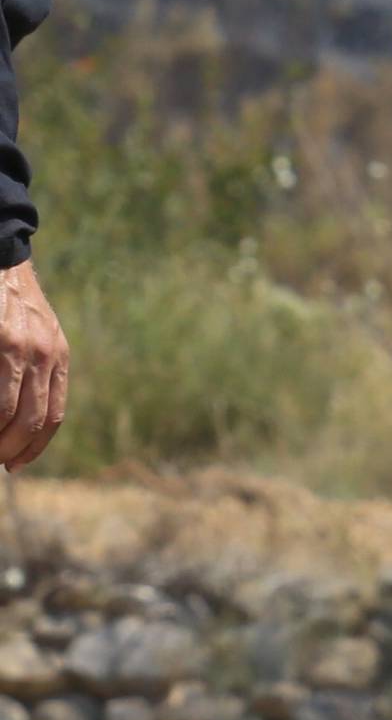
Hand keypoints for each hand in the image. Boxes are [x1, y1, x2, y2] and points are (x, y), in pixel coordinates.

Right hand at [0, 261, 66, 471]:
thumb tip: (19, 418)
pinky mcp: (3, 344)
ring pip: (10, 416)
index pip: (53, 415)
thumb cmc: (13, 302)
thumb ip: (36, 368)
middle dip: (11, 450)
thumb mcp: (37, 333)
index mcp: (58, 355)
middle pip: (32, 422)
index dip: (34, 447)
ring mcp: (22, 349)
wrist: (3, 256)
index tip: (16, 463)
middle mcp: (46, 355)